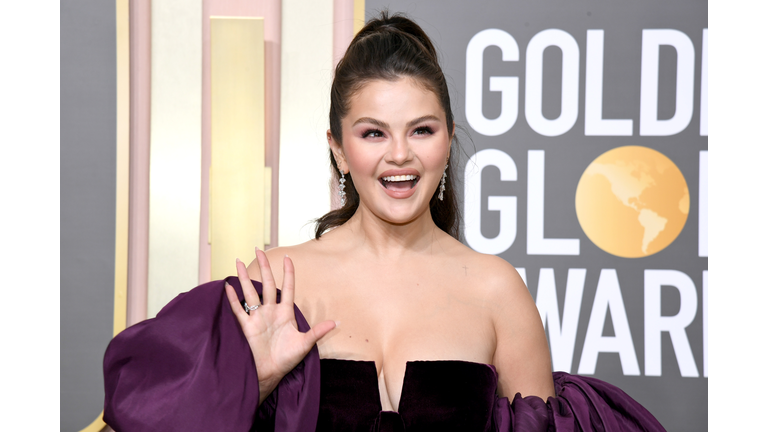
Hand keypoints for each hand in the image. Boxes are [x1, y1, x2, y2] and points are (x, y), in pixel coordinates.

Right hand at [225, 249, 336, 405]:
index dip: (288, 273)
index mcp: (285, 312)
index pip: (287, 287)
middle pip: (266, 284)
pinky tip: (228, 286)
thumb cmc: (287, 359)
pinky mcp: (247, 326)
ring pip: (250, 292)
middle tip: (258, 249)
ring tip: (238, 261)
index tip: (287, 258)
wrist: (271, 373)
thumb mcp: (305, 344)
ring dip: (244, 278)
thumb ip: (318, 331)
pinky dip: (233, 299)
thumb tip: (336, 322)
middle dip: (263, 267)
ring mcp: (258, 317)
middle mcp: (270, 311)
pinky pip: (238, 310)